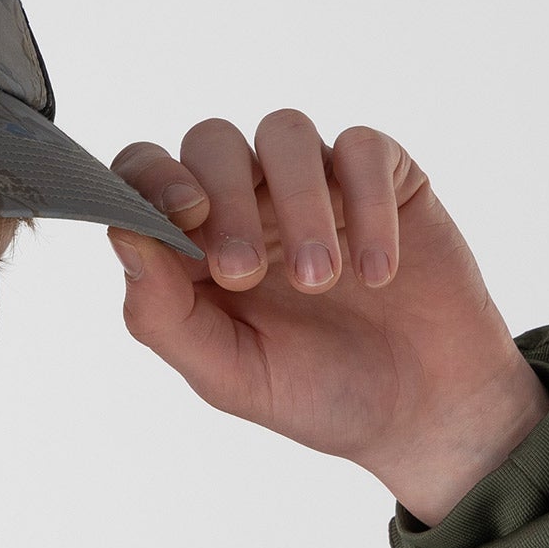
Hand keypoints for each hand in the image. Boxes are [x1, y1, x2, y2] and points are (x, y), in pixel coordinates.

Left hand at [104, 109, 548, 524]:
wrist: (425, 413)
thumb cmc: (316, 393)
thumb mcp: (226, 374)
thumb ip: (162, 314)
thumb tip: (122, 237)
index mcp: (193, 245)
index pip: (146, 174)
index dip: (152, 180)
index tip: (182, 220)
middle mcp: (247, 202)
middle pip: (211, 141)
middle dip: (222, 199)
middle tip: (243, 273)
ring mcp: (315, 184)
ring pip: (284, 134)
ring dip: (296, 203)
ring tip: (320, 280)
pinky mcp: (385, 178)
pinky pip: (364, 149)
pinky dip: (367, 207)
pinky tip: (377, 273)